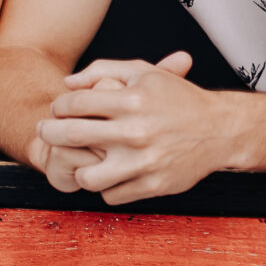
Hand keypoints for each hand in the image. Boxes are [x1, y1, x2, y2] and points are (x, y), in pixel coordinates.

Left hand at [34, 53, 236, 204]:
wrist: (219, 130)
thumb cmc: (178, 99)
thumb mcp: (144, 73)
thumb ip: (103, 70)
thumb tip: (67, 83)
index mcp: (133, 100)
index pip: (75, 103)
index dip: (58, 106)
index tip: (57, 110)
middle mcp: (136, 132)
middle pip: (72, 136)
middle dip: (50, 133)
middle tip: (45, 132)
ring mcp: (144, 162)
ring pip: (88, 177)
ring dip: (79, 169)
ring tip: (80, 161)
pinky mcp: (153, 185)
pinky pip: (111, 195)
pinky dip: (106, 186)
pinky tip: (110, 173)